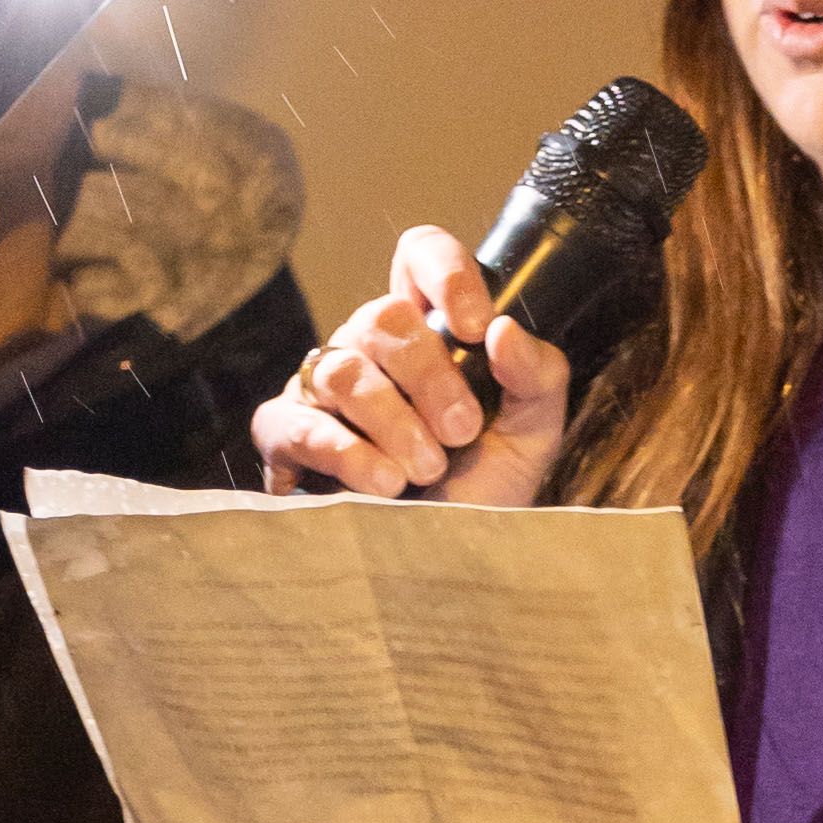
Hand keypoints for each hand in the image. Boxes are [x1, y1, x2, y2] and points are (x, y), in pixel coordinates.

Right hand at [255, 226, 571, 498]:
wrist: (443, 566)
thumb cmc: (483, 493)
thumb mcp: (532, 436)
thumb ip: (536, 377)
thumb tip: (502, 330)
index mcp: (430, 332)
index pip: (420, 257)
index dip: (445, 274)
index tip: (476, 328)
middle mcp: (370, 348)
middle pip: (383, 316)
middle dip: (431, 377)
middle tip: (461, 432)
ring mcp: (321, 388)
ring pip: (342, 369)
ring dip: (393, 422)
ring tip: (425, 470)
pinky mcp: (285, 437)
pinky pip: (297, 422)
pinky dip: (345, 453)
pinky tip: (383, 485)